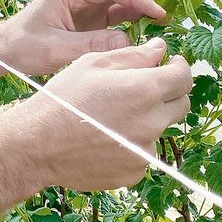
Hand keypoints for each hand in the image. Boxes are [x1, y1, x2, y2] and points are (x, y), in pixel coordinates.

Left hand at [0, 0, 183, 75]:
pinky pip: (119, 6)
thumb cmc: (24, 46)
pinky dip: (139, 7)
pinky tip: (158, 13)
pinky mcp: (90, 13)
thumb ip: (91, 45)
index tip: (159, 13)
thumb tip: (127, 40)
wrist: (6, 49)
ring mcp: (86, 0)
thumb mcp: (56, 49)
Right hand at [16, 37, 191, 191]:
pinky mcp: (135, 172)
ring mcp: (145, 151)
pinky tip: (106, 138)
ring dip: (148, 119)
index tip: (171, 64)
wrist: (37, 144)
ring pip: (160, 129)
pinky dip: (133, 144)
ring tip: (113, 117)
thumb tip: (160, 50)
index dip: (180, 67)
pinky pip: (144, 152)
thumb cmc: (63, 98)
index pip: (184, 77)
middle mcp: (151, 122)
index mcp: (144, 89)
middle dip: (168, 92)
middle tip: (143, 88)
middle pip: (180, 104)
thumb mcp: (93, 63)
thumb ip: (133, 55)